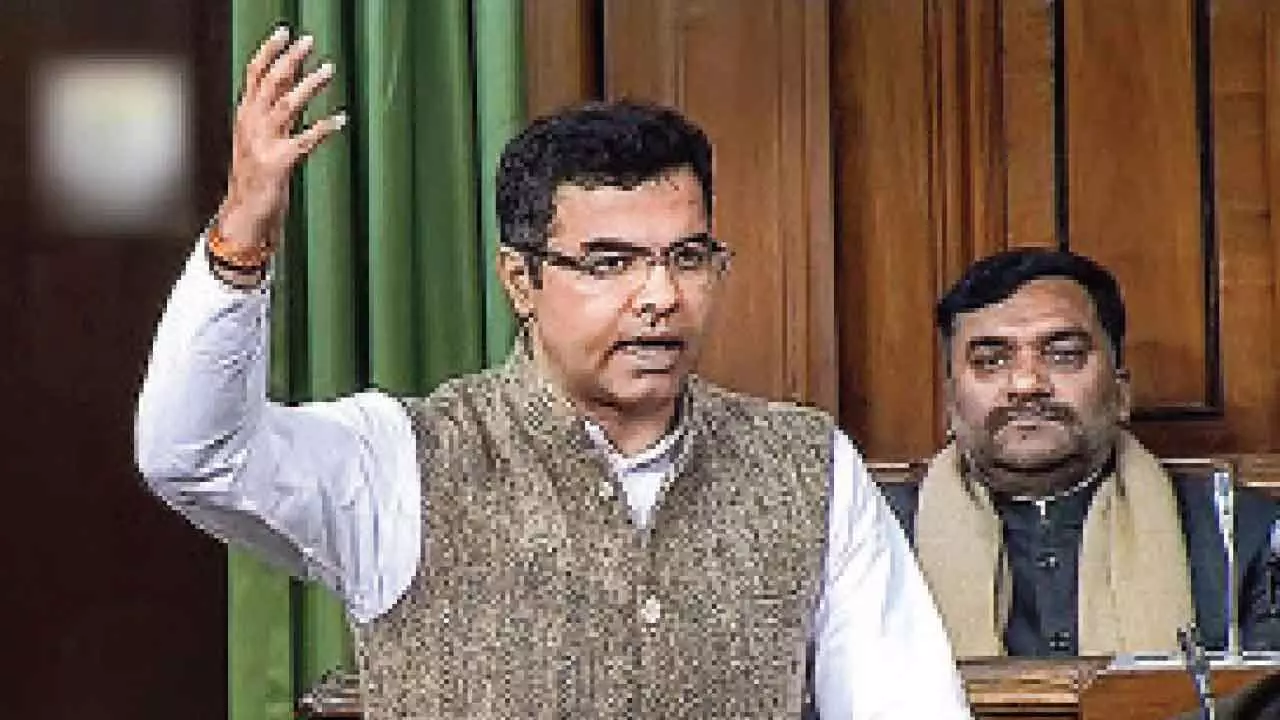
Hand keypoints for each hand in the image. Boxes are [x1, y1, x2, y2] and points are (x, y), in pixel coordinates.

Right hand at [214, 26, 344, 274]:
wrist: (245, 214)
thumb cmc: (255, 176)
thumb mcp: (255, 139)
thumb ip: (268, 113)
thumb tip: (289, 82)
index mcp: (245, 116)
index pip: (254, 74)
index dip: (269, 51)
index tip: (284, 31)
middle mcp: (251, 125)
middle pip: (270, 83)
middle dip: (290, 60)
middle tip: (310, 41)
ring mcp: (263, 143)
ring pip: (285, 105)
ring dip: (308, 85)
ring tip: (329, 70)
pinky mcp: (279, 163)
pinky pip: (305, 140)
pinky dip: (324, 127)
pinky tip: (341, 118)